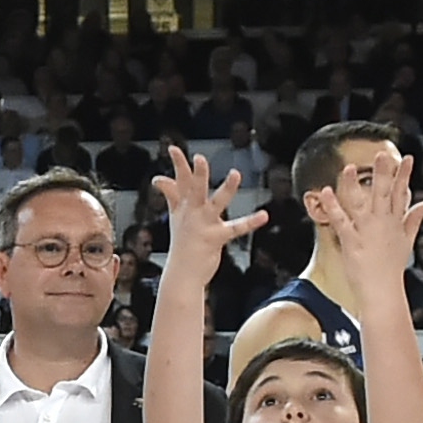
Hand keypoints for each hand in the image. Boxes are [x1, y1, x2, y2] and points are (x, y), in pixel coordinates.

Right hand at [151, 147, 266, 282]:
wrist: (182, 274)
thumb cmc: (182, 244)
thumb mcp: (175, 217)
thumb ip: (171, 195)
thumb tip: (158, 179)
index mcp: (183, 207)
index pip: (179, 181)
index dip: (177, 163)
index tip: (173, 147)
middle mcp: (192, 213)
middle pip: (194, 189)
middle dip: (198, 174)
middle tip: (200, 158)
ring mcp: (204, 225)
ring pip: (216, 202)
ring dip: (226, 188)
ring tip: (235, 174)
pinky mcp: (216, 238)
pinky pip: (236, 228)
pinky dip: (251, 221)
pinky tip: (264, 215)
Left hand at [303, 140, 422, 280]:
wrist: (383, 292)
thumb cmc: (392, 267)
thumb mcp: (407, 240)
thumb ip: (415, 218)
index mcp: (396, 222)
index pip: (402, 194)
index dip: (404, 175)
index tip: (406, 157)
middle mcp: (383, 224)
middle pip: (384, 194)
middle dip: (384, 174)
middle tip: (382, 153)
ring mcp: (367, 233)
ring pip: (361, 204)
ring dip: (354, 185)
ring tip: (347, 168)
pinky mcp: (352, 242)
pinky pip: (341, 221)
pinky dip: (333, 207)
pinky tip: (325, 192)